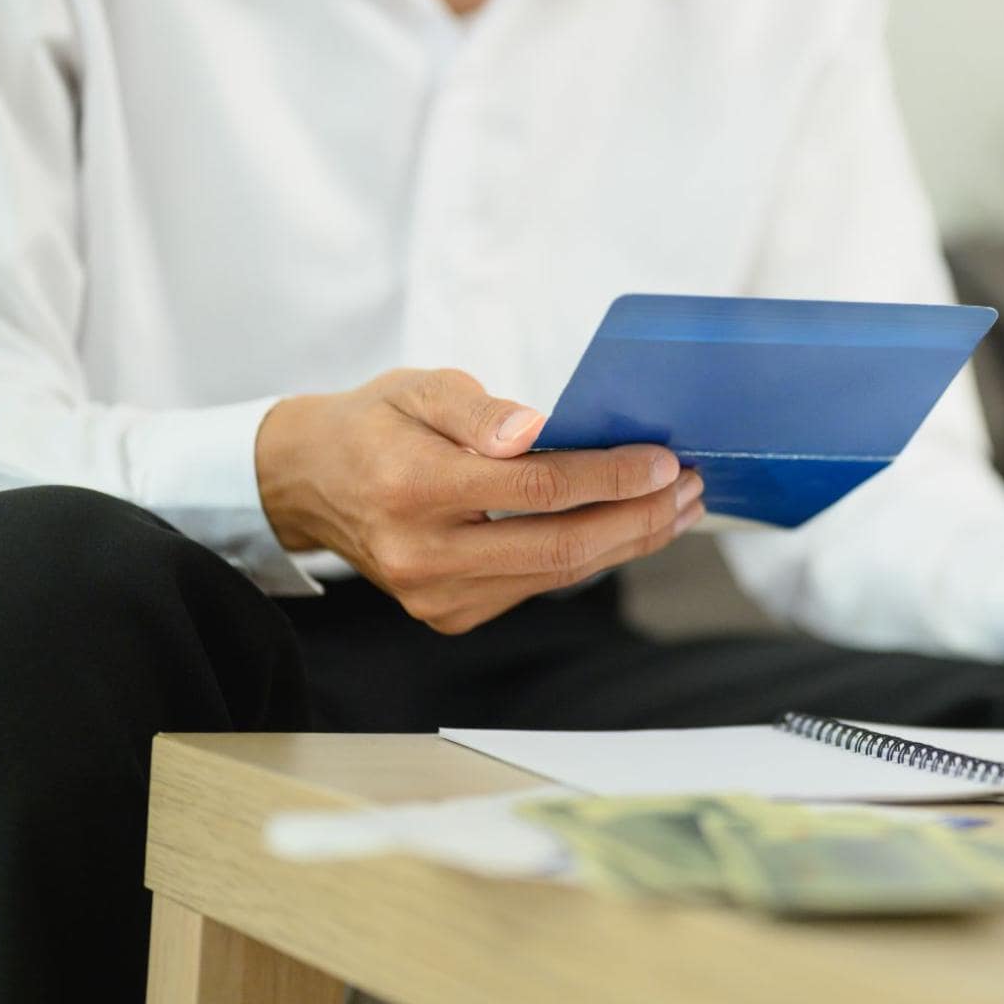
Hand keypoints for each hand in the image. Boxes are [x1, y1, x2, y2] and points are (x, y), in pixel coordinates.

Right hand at [254, 367, 702, 633]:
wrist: (313, 482)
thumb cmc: (376, 424)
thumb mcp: (418, 388)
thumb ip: (477, 411)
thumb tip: (535, 430)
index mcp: (412, 488)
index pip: (537, 488)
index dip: (611, 477)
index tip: (663, 460)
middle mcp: (422, 554)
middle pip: (560, 548)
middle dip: (639, 518)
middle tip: (690, 487)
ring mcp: (435, 596)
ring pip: (557, 575)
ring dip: (628, 541)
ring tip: (676, 506)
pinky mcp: (449, 615)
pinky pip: (538, 585)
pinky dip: (591, 558)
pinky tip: (627, 528)